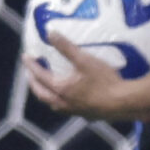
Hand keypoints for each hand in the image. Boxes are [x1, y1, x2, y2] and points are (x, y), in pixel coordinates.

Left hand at [25, 32, 141, 121]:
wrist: (124, 102)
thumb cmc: (105, 81)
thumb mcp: (85, 60)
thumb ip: (66, 47)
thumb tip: (50, 33)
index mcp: (61, 89)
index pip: (40, 76)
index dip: (31, 66)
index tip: (26, 56)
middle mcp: (63, 103)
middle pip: (42, 94)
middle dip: (34, 83)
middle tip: (30, 74)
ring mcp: (75, 111)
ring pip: (54, 104)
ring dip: (47, 95)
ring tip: (47, 87)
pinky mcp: (87, 115)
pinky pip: (67, 109)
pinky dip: (61, 102)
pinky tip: (70, 99)